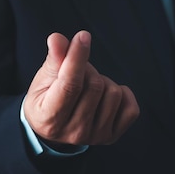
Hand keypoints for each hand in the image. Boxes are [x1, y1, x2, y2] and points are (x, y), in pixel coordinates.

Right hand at [23, 30, 139, 146]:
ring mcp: (96, 136)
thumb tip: (58, 39)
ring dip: (103, 82)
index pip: (70, 85)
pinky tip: (106, 96)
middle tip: (79, 73)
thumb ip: (54, 59)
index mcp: (51, 118)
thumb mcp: (43, 79)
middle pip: (95, 86)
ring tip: (89, 87)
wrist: (52, 128)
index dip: (77, 58)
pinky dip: (123, 95)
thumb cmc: (46, 99)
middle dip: (88, 70)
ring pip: (114, 93)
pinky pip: (131, 108)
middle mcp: (75, 132)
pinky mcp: (112, 136)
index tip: (83, 36)